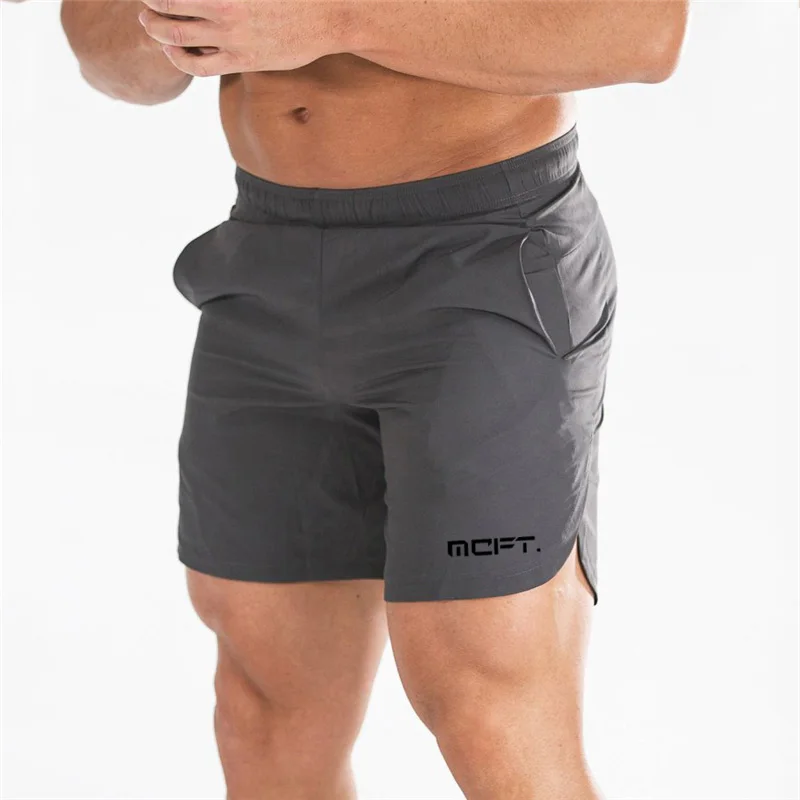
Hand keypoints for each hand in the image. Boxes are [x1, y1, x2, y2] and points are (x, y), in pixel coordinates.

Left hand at [138, 0, 349, 75]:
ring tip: (149, 25)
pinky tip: (172, 50)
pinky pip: (199, 65)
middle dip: (150, 5)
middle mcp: (224, 8)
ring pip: (177, 36)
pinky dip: (179, 58)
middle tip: (144, 3)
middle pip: (167, 6)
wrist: (327, 16)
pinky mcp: (241, 59)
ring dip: (157, 30)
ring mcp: (231, 37)